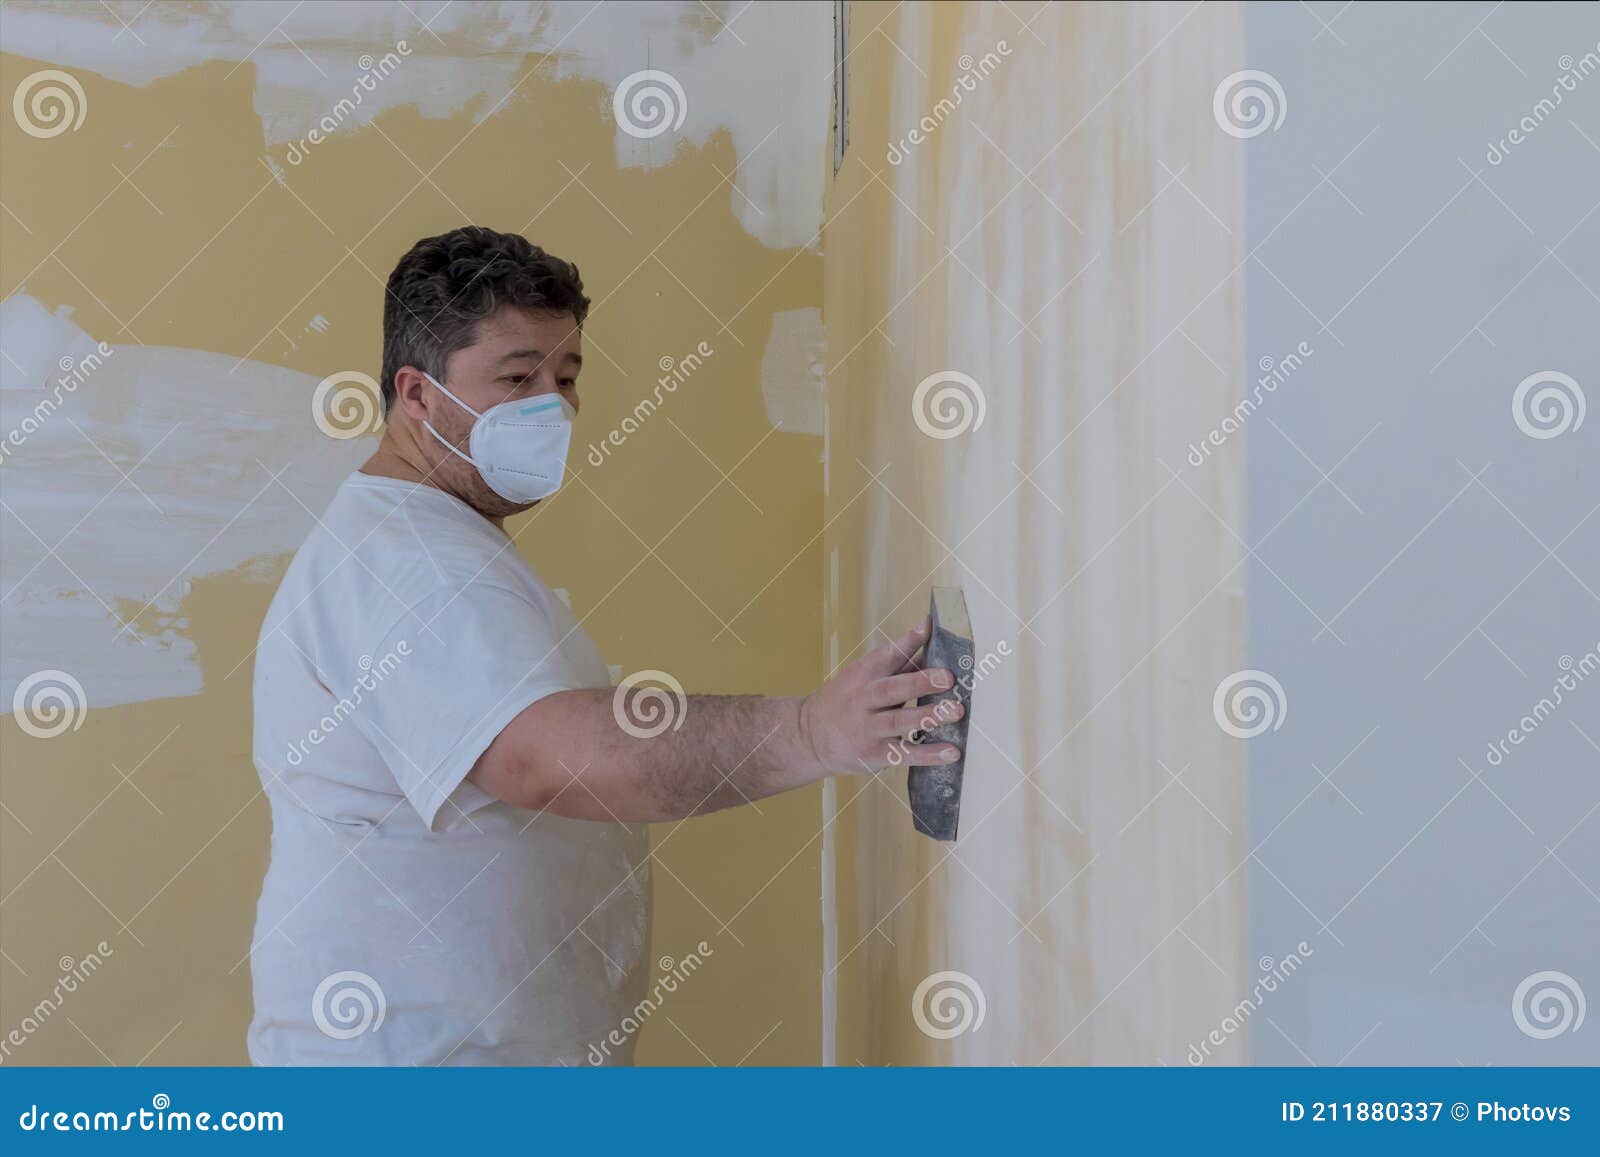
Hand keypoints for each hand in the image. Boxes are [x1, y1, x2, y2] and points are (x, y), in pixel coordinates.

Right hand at [798, 618, 964, 773]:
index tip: (929, 628)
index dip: (908, 641)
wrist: (810, 735)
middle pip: (892, 689)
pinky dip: (928, 755)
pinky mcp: (874, 754)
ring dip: (929, 716)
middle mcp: (864, 699)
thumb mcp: (864, 676)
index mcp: (863, 674)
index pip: (887, 655)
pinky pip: (904, 754)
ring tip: (956, 712)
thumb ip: (900, 659)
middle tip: (949, 677)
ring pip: (899, 721)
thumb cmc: (846, 699)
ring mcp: (868, 728)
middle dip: (921, 682)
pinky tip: (952, 753)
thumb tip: (928, 630)